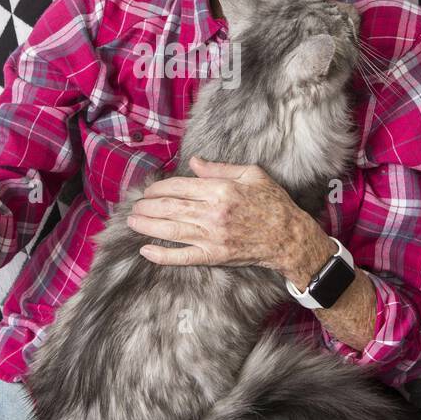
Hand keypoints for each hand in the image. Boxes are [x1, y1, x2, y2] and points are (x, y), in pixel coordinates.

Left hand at [127, 156, 335, 283]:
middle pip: (170, 207)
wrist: (288, 237)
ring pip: (171, 230)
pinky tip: (146, 251)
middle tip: (135, 206)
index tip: (149, 190)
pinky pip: (183, 256)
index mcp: (220, 190)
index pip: (179, 187)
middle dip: (148, 206)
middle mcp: (212, 213)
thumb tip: (193, 162)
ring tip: (132, 222)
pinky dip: (162, 255)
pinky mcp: (214, 255)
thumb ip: (219, 168)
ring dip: (147, 225)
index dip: (159, 188)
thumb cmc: (272, 203)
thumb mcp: (251, 174)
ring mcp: (212, 236)